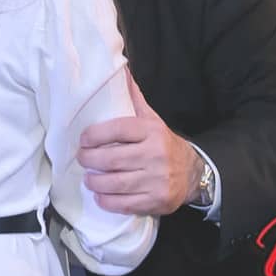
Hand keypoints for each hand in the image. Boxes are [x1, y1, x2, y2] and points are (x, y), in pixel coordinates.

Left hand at [79, 72, 199, 215]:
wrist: (194, 173)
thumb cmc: (164, 144)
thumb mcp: (153, 120)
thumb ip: (134, 100)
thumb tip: (121, 71)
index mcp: (152, 131)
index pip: (118, 129)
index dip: (95, 134)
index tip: (83, 139)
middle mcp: (155, 155)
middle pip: (112, 158)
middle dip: (89, 159)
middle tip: (81, 159)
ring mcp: (156, 180)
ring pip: (116, 183)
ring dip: (95, 181)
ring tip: (88, 178)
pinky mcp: (156, 201)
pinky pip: (125, 203)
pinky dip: (107, 201)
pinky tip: (100, 196)